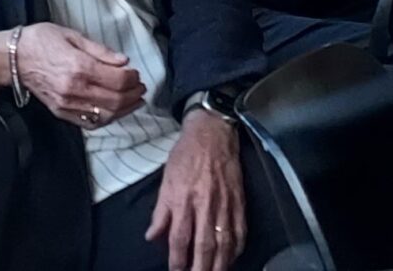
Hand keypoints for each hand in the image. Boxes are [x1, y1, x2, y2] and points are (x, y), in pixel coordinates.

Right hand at [13, 23, 145, 127]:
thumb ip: (99, 50)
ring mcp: (67, 104)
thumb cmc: (40, 41)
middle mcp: (74, 88)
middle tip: (140, 87)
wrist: (13, 58)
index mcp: (78, 66)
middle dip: (134, 94)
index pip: (118, 79)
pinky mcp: (62, 112)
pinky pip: (92, 123)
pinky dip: (108, 119)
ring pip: (108, 115)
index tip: (136, 72)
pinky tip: (115, 110)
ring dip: (126, 109)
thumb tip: (123, 61)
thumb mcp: (70, 35)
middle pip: (117, 99)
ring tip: (134, 100)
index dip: (133, 77)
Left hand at [148, 112, 243, 270]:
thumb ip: (160, 211)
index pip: (179, 237)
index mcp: (183, 199)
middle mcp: (205, 206)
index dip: (177, 259)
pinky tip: (231, 259)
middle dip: (200, 268)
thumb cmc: (185, 156)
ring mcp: (225, 206)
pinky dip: (236, 250)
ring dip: (219, 265)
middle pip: (204, 246)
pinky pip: (240, 234)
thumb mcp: (165, 180)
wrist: (212, 135)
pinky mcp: (240, 204)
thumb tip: (151, 236)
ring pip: (224, 244)